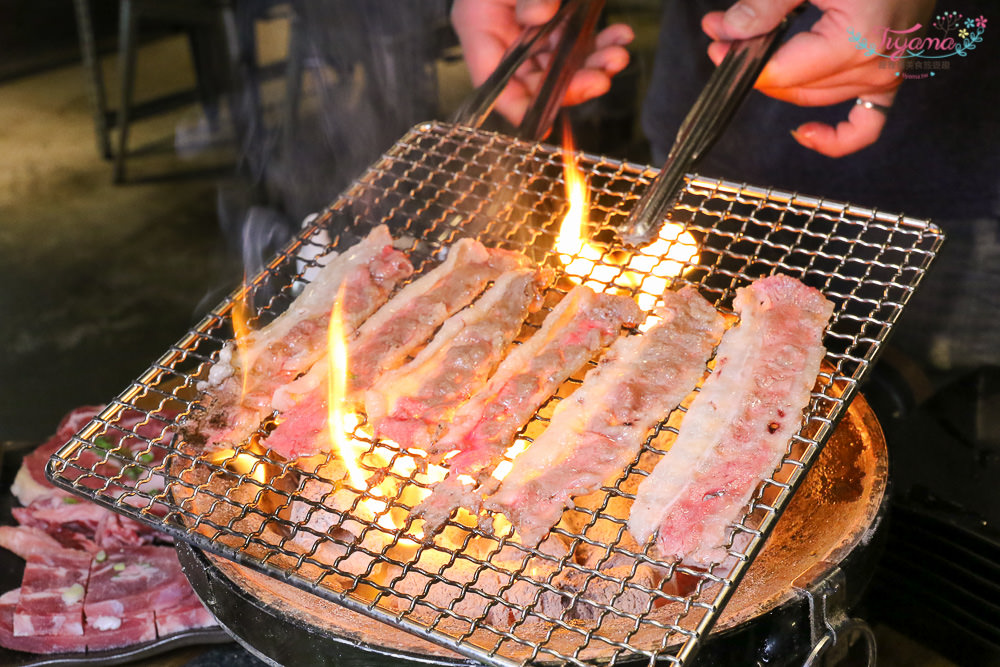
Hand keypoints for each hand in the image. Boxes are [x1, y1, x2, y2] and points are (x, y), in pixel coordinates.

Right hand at [451, 0, 633, 125]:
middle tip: (601, 78)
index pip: (495, 86)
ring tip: (617, 55)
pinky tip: (618, 35)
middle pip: (534, 82)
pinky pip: (576, 45)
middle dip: (571, 85)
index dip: (521, 108)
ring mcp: (530, 31)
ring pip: (561, 67)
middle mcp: (503, 37)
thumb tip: (538, 18)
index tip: (549, 117)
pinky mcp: (555, 22)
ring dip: (593, 66)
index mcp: (479, 29)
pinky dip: (600, 43)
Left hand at [702, 0, 935, 156]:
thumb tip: (724, 31)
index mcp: (856, 41)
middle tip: (727, 41)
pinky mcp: (893, 77)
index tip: (717, 43)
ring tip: (755, 54)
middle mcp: (875, 66)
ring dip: (784, 85)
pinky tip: (805, 133)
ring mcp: (888, 75)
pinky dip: (837, 137)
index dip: (743, 64)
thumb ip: (765, 6)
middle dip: (757, 70)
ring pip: (818, 99)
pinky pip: (866, 123)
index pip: (782, 73)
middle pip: (795, 88)